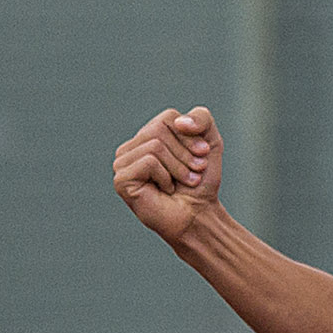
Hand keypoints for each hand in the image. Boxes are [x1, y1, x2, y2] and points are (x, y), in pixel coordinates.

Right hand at [113, 106, 220, 240]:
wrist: (199, 215)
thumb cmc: (201, 182)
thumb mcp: (210, 143)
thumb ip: (202, 118)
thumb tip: (179, 121)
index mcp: (147, 135)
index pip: (169, 118)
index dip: (190, 138)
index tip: (201, 158)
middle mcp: (131, 147)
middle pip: (160, 130)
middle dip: (185, 155)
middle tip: (192, 175)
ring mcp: (123, 163)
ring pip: (155, 146)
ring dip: (178, 168)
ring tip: (180, 183)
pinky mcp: (121, 179)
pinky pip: (149, 162)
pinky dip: (165, 177)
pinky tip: (165, 190)